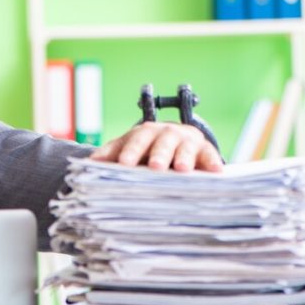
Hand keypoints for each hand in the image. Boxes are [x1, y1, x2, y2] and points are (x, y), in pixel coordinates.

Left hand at [90, 122, 223, 171]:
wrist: (177, 139)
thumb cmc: (147, 148)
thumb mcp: (129, 147)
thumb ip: (111, 153)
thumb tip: (89, 163)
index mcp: (144, 133)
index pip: (136, 141)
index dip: (130, 151)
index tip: (123, 164)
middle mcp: (166, 134)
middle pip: (162, 143)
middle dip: (158, 154)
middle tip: (154, 167)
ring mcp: (187, 141)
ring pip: (185, 148)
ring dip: (184, 157)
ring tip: (182, 169)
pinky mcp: (205, 149)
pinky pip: (210, 155)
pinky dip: (213, 162)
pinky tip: (216, 171)